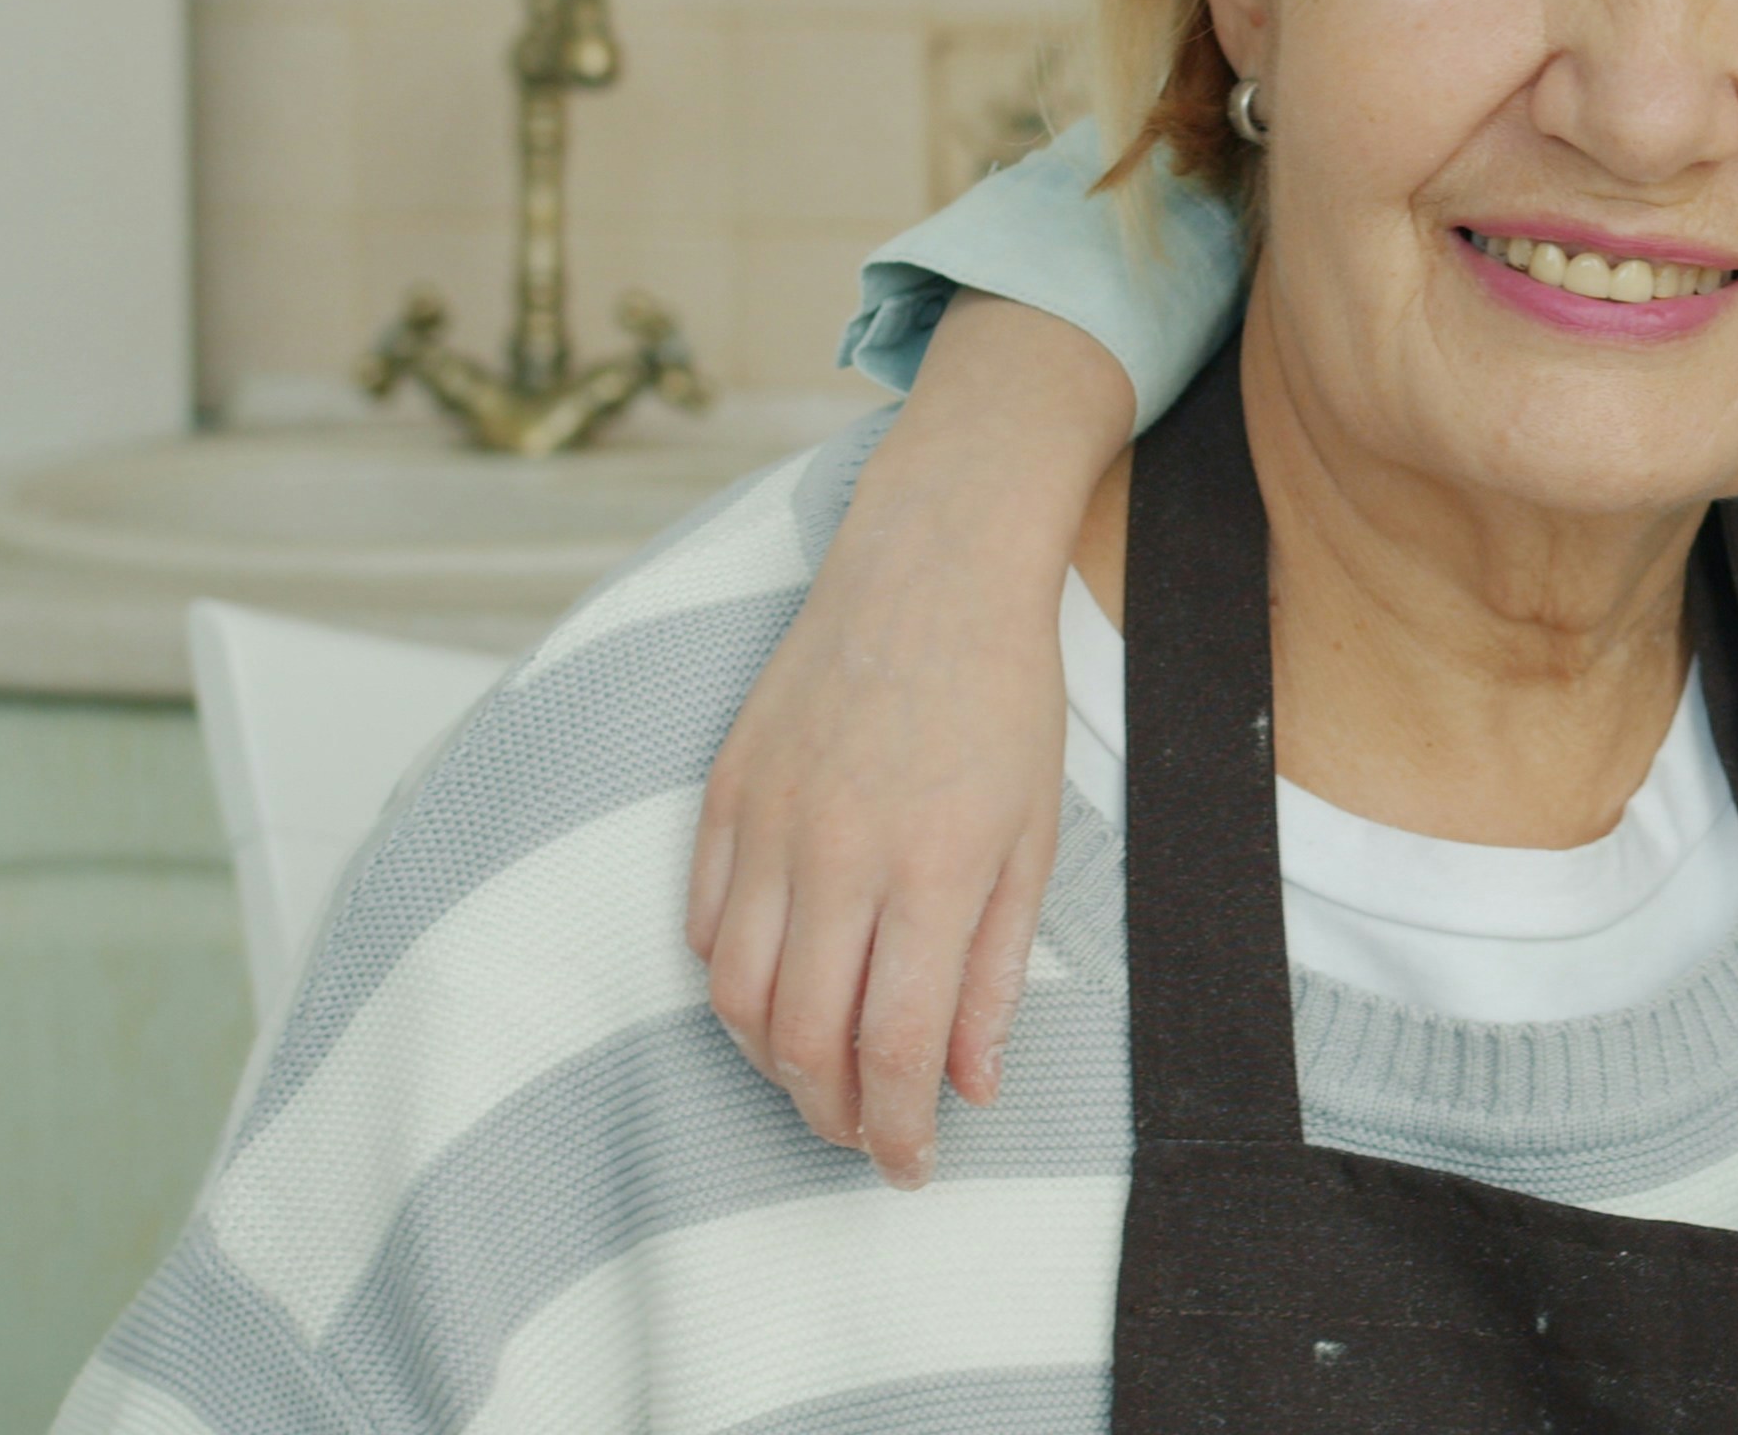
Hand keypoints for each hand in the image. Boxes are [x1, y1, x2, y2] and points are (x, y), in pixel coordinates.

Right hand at [685, 295, 1127, 1186]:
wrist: (931, 569)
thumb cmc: (1003, 699)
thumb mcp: (1033, 837)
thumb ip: (996, 969)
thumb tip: (968, 1084)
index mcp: (933, 871)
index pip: (893, 1048)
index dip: (895, 1131)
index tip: (909, 1168)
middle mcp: (839, 855)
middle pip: (802, 1040)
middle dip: (830, 1114)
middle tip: (863, 1135)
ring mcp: (770, 822)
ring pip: (737, 995)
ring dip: (773, 1061)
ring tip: (817, 1077)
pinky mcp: (725, 791)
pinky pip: (704, 922)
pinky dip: (731, 981)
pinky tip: (773, 991)